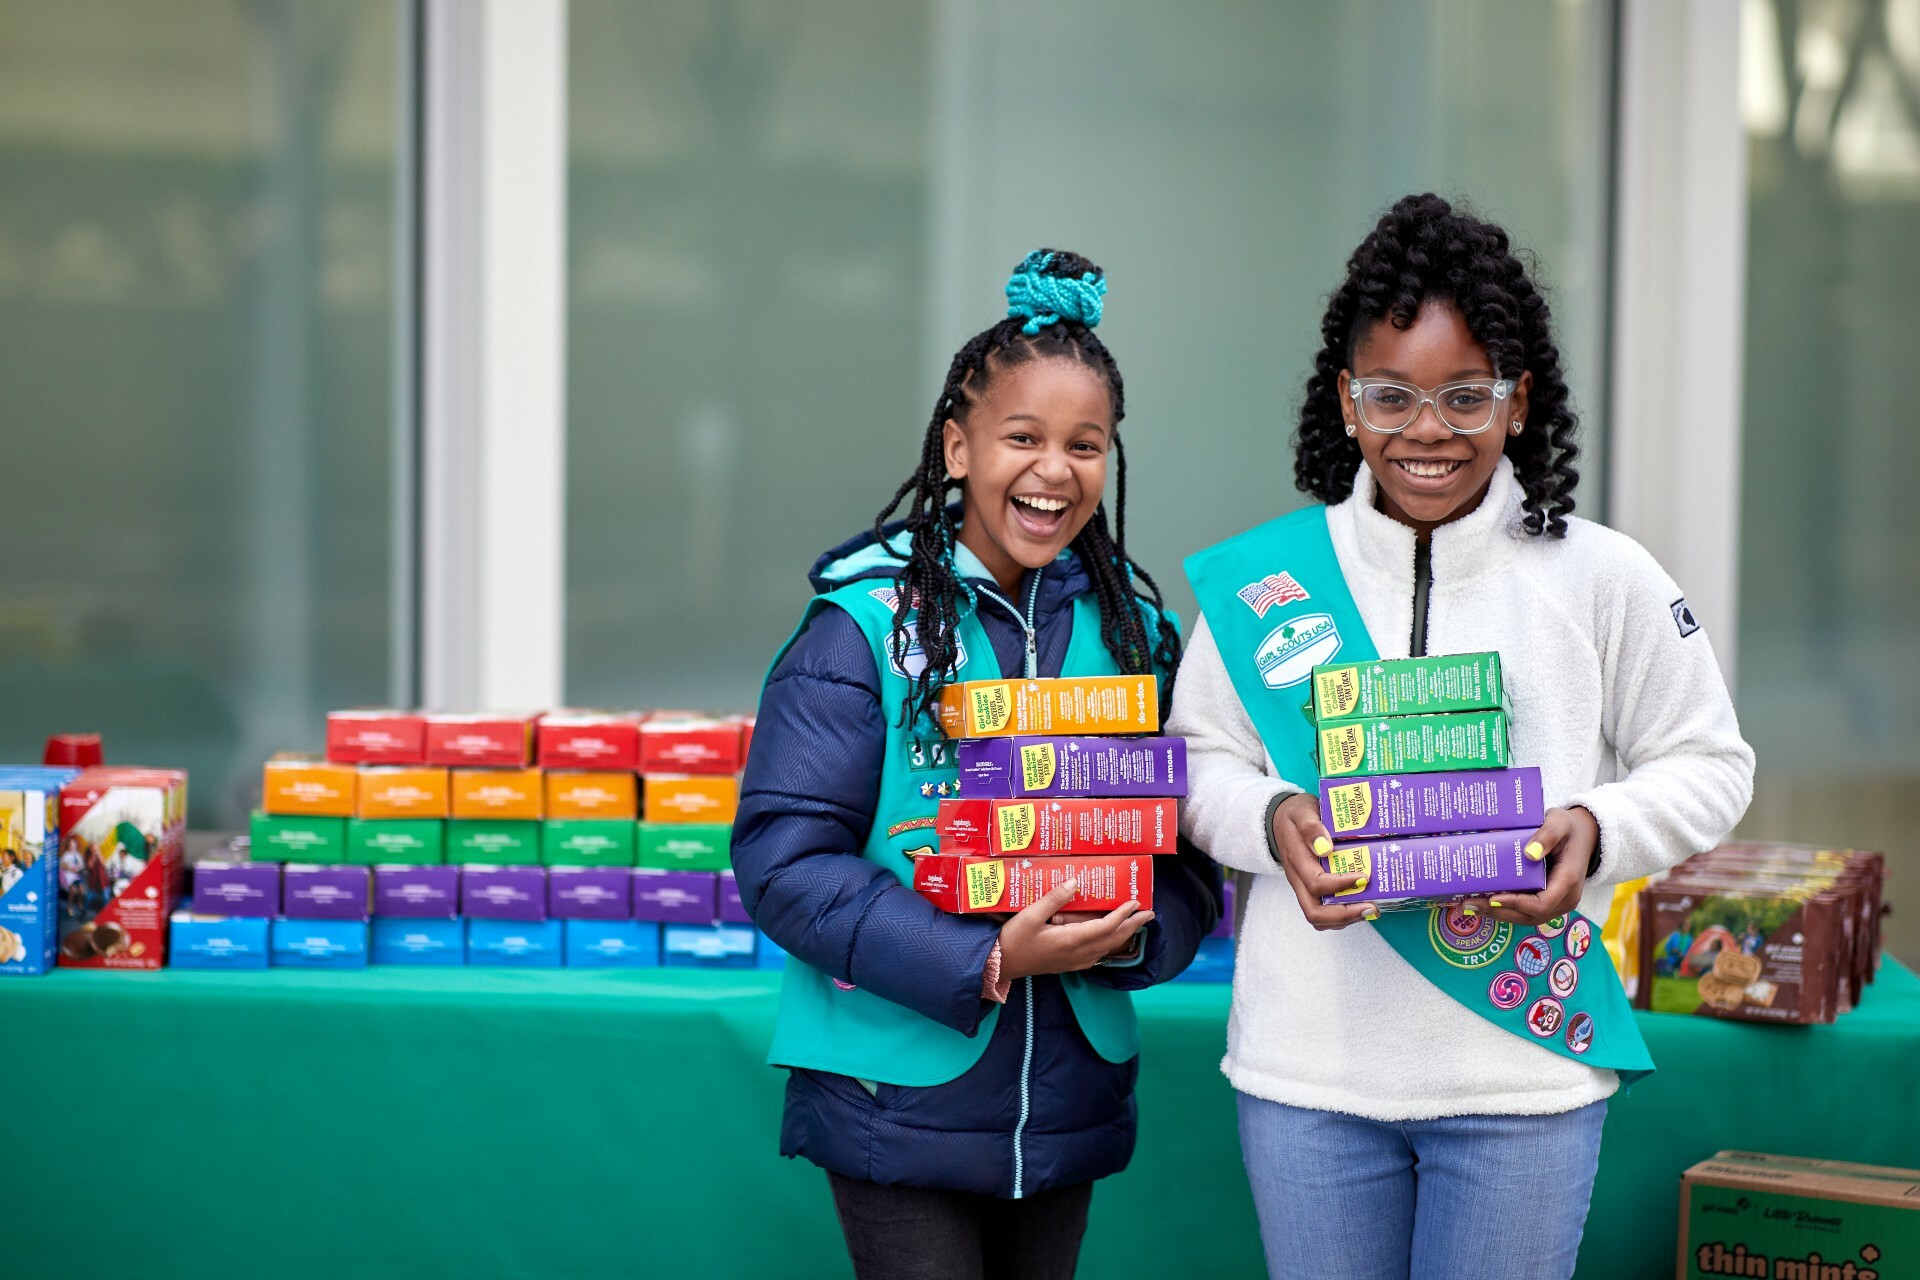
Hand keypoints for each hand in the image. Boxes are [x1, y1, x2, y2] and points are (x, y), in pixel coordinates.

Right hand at [998, 878, 1153, 979]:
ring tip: (1136, 923)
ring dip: (1124, 935)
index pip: (1105, 927)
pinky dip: (1110, 944)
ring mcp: (1074, 961)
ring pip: (1107, 948)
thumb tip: (1075, 883)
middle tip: (1150, 913)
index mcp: (1071, 940)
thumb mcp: (1030, 915)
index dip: (1123, 915)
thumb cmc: (1013, 940)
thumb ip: (1054, 899)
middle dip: (1133, 925)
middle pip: (1113, 939)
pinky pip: (1097, 954)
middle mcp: (1078, 953)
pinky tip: (1110, 940)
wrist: (1000, 965)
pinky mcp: (1069, 964)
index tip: (1136, 902)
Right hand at [1270, 792, 1375, 930]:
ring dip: (1346, 919)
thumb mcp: (1301, 812)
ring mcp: (1304, 888)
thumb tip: (1325, 848)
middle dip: (1345, 915)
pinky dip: (1343, 915)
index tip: (1363, 877)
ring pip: (1319, 918)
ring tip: (1370, 909)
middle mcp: (1299, 880)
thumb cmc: (1294, 816)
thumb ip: (1311, 827)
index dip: (1341, 884)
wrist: (1278, 820)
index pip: (1316, 883)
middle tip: (1371, 907)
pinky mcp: (1311, 890)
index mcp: (1297, 860)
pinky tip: (1361, 905)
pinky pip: (1324, 912)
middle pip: (1314, 913)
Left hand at [1462, 806, 1596, 926]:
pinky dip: (1505, 910)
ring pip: (1526, 918)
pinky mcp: (1548, 902)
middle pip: (1530, 916)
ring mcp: (1557, 903)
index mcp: (1568, 880)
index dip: (1515, 904)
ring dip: (1498, 914)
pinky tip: (1483, 903)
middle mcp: (1565, 898)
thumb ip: (1548, 834)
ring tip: (1469, 905)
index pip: (1541, 903)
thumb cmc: (1569, 828)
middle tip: (1468, 904)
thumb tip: (1529, 853)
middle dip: (1498, 912)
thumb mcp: (1560, 822)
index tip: (1492, 898)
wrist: (1582, 836)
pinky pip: (1526, 912)